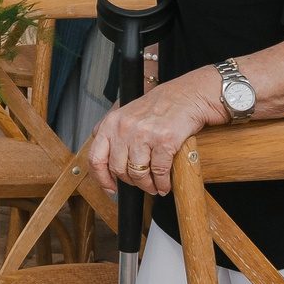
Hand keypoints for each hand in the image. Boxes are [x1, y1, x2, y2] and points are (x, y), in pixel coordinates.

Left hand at [85, 68, 225, 196]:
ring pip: (138, 173)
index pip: (96, 158)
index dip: (101, 178)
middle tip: (139, 184)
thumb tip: (102, 159)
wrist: (187, 96)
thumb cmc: (159, 106)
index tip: (109, 187)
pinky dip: (162, 183)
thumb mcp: (126, 114)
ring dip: (147, 186)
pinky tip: (165, 184)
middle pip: (118, 169)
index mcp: (111, 123)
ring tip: (153, 186)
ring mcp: (143, 134)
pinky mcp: (164, 141)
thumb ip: (111, 133)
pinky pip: (159, 172)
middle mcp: (124, 128)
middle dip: (130, 182)